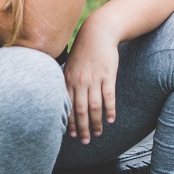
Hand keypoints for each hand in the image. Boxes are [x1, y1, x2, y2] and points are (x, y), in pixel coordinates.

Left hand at [64, 12, 118, 143]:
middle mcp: (80, 81)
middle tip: (85, 141)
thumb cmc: (83, 51)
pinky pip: (108, 96)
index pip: (68, 107)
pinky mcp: (108, 75)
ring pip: (94, 107)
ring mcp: (94, 78)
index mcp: (68, 80)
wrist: (98, 32)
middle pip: (80, 111)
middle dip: (82, 128)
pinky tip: (111, 119)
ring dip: (96, 123)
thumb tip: (62, 100)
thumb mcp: (69, 65)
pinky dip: (110, 110)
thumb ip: (66, 82)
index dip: (69, 123)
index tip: (72, 136)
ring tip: (98, 133)